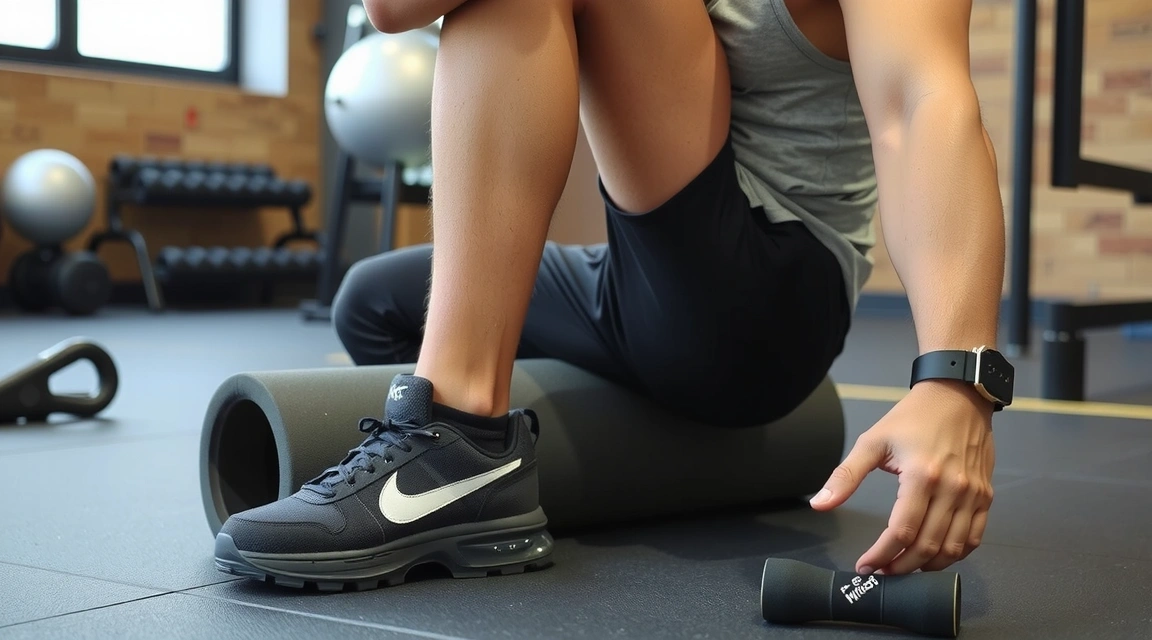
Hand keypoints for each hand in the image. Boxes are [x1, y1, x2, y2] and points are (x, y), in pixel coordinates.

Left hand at [809, 380, 995, 573]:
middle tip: (883, 571)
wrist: (957, 395)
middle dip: (901, 566)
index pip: (901, 531)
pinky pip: (974, 537)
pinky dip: (955, 554)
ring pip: (953, 548)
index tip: (866, 566)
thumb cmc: (914, 417)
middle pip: (927, 546)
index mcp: (922, 476)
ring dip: (928, 566)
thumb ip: (845, 476)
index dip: (881, 555)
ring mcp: (973, 494)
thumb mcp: (872, 441)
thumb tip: (820, 503)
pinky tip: (935, 556)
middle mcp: (952, 489)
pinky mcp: (985, 495)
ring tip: (905, 565)